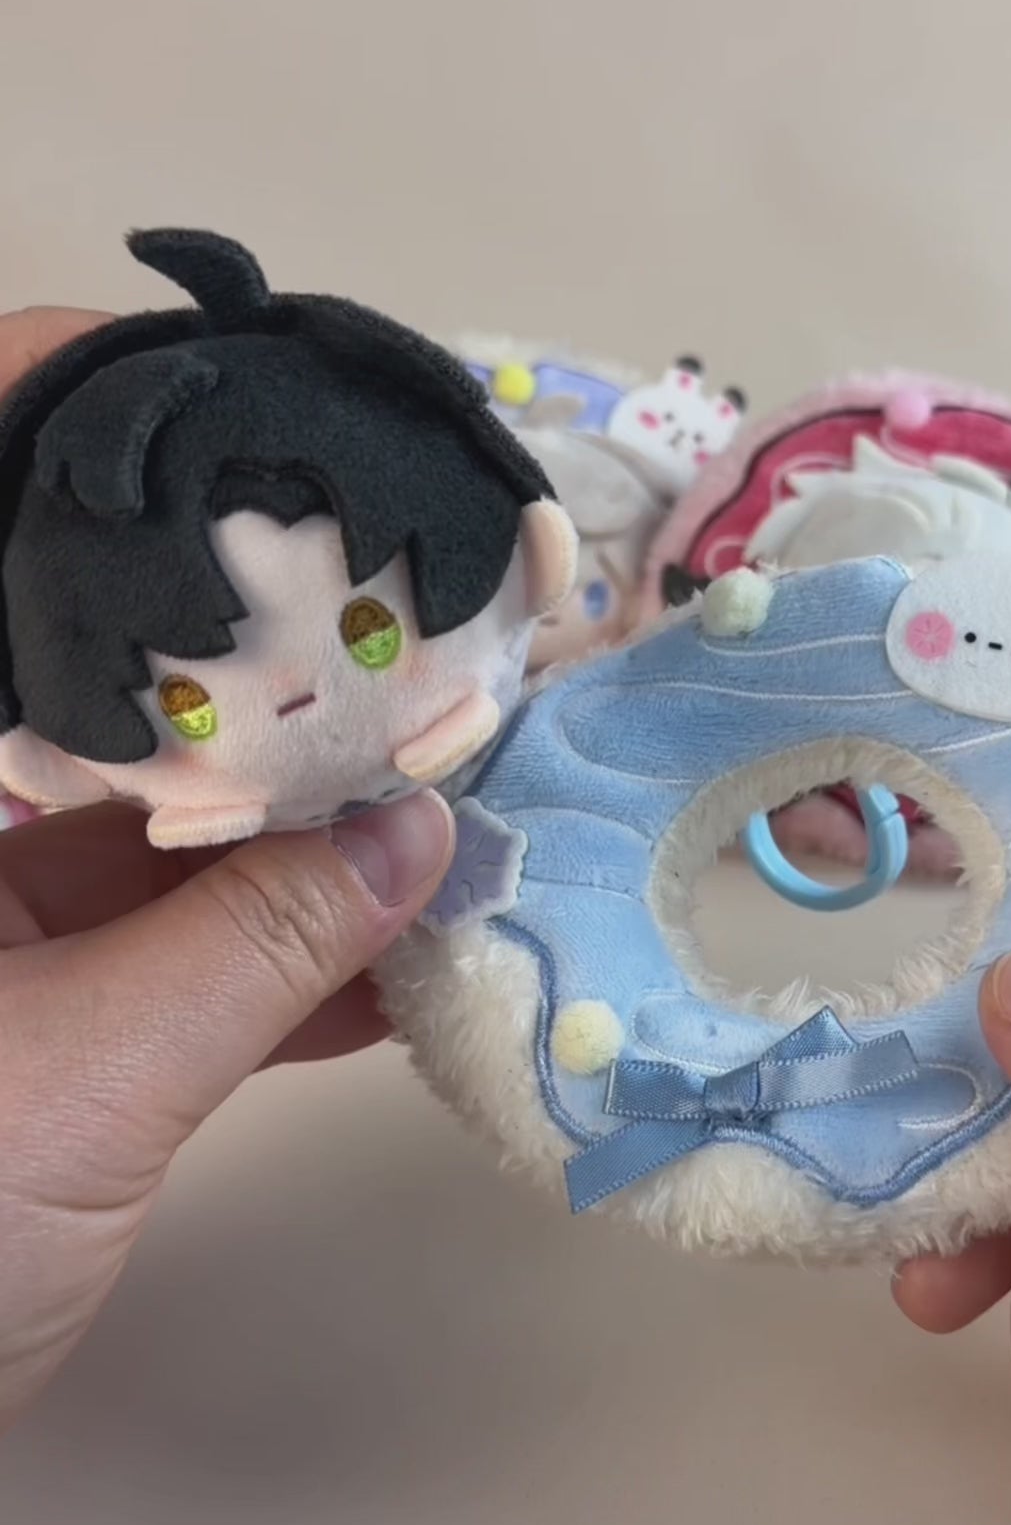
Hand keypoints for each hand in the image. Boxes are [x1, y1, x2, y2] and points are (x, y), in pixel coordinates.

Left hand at [0, 311, 455, 1431]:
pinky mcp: (22, 1013)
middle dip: (265, 664)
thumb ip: (257, 953)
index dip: (95, 452)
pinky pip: (161, 937)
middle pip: (95, 683)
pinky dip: (274, 943)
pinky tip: (399, 947)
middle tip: (416, 630)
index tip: (259, 432)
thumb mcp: (71, 1092)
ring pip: (147, 817)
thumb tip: (422, 842)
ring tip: (453, 791)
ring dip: (298, 820)